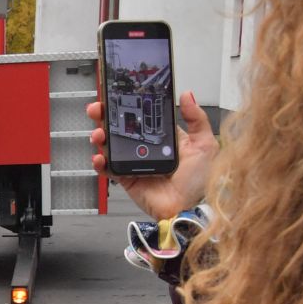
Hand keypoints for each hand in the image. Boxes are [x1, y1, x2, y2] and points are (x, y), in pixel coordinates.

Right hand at [87, 90, 217, 220]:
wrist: (189, 207)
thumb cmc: (201, 181)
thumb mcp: (204, 144)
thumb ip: (197, 119)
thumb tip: (187, 96)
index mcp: (163, 137)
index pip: (141, 117)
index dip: (128, 106)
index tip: (118, 96)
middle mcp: (146, 148)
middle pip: (120, 128)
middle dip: (105, 117)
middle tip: (98, 110)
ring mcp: (134, 162)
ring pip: (110, 146)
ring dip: (100, 137)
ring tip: (99, 135)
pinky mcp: (125, 178)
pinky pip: (108, 168)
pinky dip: (100, 162)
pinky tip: (100, 157)